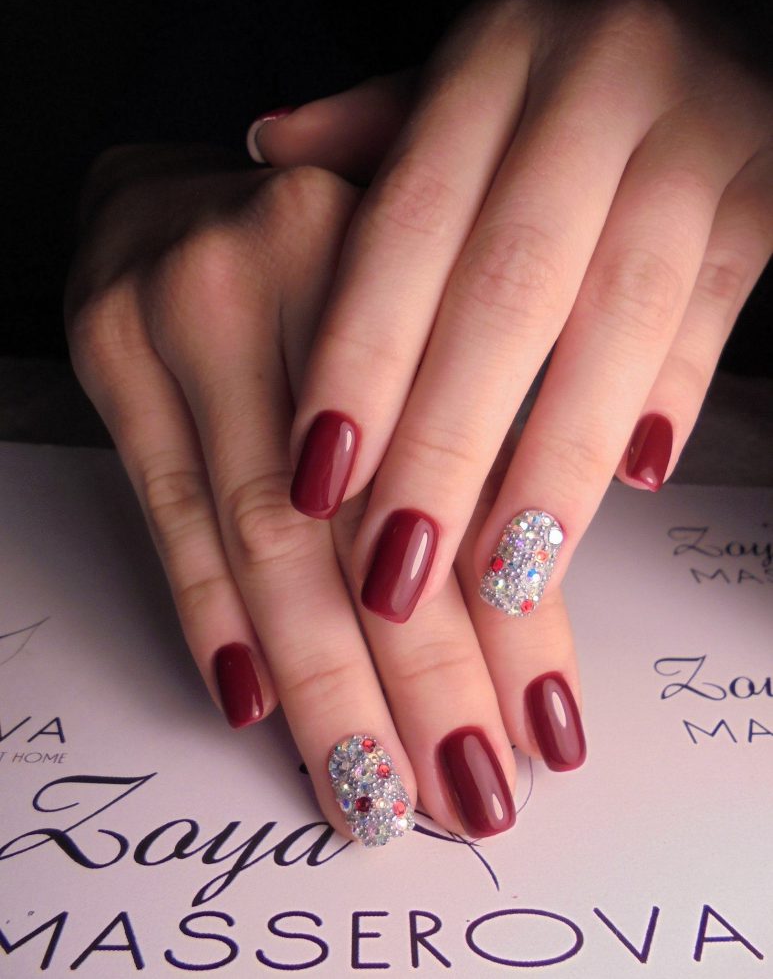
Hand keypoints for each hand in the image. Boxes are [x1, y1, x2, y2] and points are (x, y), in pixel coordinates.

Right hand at [67, 146, 568, 848]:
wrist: (169, 193)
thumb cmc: (319, 260)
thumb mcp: (418, 304)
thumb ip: (466, 424)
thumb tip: (520, 605)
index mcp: (416, 251)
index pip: (471, 468)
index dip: (509, 612)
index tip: (542, 726)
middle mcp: (300, 265)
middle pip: (369, 514)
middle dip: (422, 677)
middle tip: (466, 795)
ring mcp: (191, 308)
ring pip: (265, 535)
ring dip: (322, 679)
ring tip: (368, 788)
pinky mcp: (115, 351)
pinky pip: (167, 508)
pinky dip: (209, 613)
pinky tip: (255, 704)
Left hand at [253, 0, 772, 637]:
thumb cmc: (576, 66)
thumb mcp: (469, 75)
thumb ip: (376, 128)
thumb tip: (265, 146)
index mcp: (496, 59)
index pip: (406, 226)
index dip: (362, 358)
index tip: (319, 477)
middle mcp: (596, 84)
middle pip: (506, 292)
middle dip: (447, 443)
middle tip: (397, 569)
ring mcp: (698, 130)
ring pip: (619, 319)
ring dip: (556, 461)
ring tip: (504, 574)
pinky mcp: (771, 186)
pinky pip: (718, 304)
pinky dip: (674, 393)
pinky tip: (632, 479)